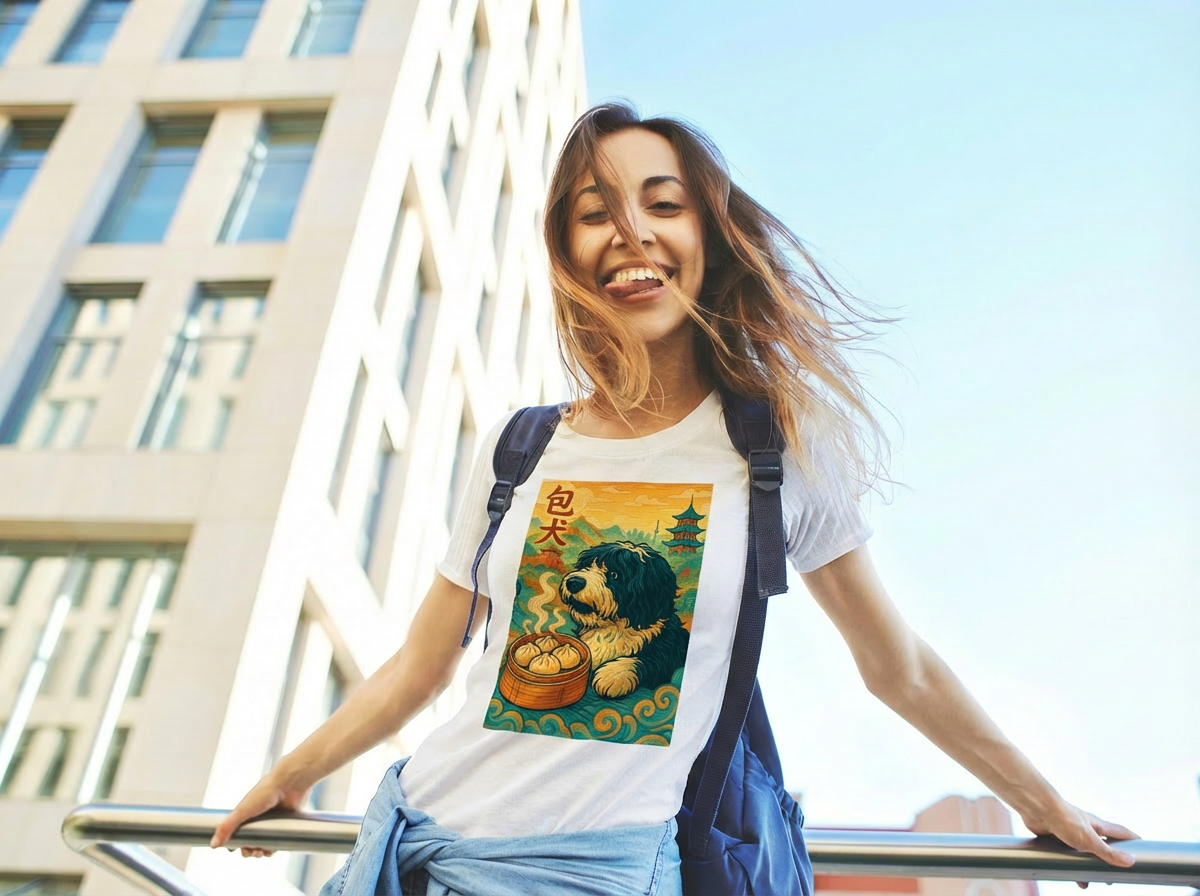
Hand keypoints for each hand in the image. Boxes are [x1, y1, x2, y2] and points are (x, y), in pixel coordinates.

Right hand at [209, 769, 310, 858]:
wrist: (289, 784)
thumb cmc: (265, 792)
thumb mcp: (242, 811)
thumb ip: (227, 827)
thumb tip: (213, 844)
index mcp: (246, 814)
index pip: (237, 833)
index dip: (235, 843)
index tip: (234, 849)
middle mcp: (258, 818)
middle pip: (250, 840)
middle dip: (248, 850)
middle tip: (250, 852)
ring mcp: (272, 822)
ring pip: (264, 843)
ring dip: (260, 851)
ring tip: (261, 853)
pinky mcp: (284, 825)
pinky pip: (277, 841)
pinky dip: (273, 848)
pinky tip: (271, 851)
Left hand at [1020, 799, 1138, 886]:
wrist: (1036, 809)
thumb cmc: (1064, 818)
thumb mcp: (1089, 840)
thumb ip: (1108, 852)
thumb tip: (1131, 861)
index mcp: (1098, 826)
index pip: (1122, 833)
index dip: (1133, 840)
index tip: (1144, 849)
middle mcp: (1086, 829)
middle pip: (1103, 846)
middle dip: (1109, 861)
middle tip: (1112, 877)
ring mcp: (1071, 833)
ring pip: (1083, 852)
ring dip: (1086, 866)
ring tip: (1087, 881)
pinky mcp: (1057, 837)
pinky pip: (1066, 853)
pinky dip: (1068, 864)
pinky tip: (1066, 873)